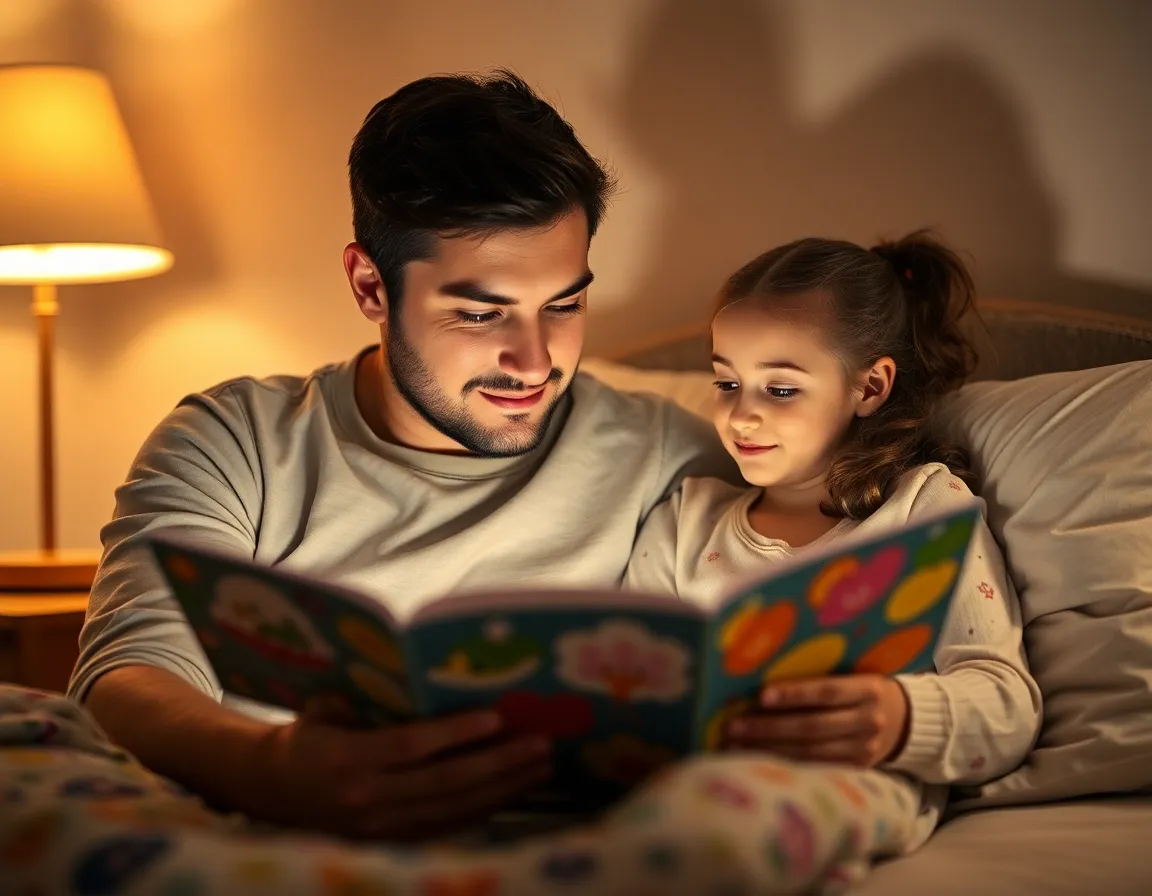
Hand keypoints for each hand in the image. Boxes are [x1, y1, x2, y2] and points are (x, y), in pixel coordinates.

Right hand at [250, 705, 551, 840]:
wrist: (268, 792)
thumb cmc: (305, 736)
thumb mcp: (324, 708)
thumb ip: (364, 697)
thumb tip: (419, 671)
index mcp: (348, 759)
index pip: (412, 748)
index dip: (456, 735)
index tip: (497, 718)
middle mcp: (367, 799)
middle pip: (445, 784)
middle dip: (499, 764)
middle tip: (541, 743)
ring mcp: (381, 827)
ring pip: (454, 810)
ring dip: (503, 788)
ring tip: (542, 765)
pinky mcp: (391, 842)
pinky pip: (447, 827)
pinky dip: (485, 809)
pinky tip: (515, 790)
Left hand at [726, 675, 909, 766]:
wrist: (907, 719)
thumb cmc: (864, 688)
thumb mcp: (854, 674)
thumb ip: (821, 674)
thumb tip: (765, 669)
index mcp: (868, 689)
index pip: (826, 692)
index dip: (794, 694)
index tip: (761, 696)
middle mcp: (869, 721)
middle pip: (812, 727)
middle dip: (769, 728)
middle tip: (733, 726)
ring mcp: (864, 749)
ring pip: (811, 752)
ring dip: (770, 750)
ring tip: (736, 746)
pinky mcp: (858, 769)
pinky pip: (817, 768)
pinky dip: (786, 765)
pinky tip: (760, 761)